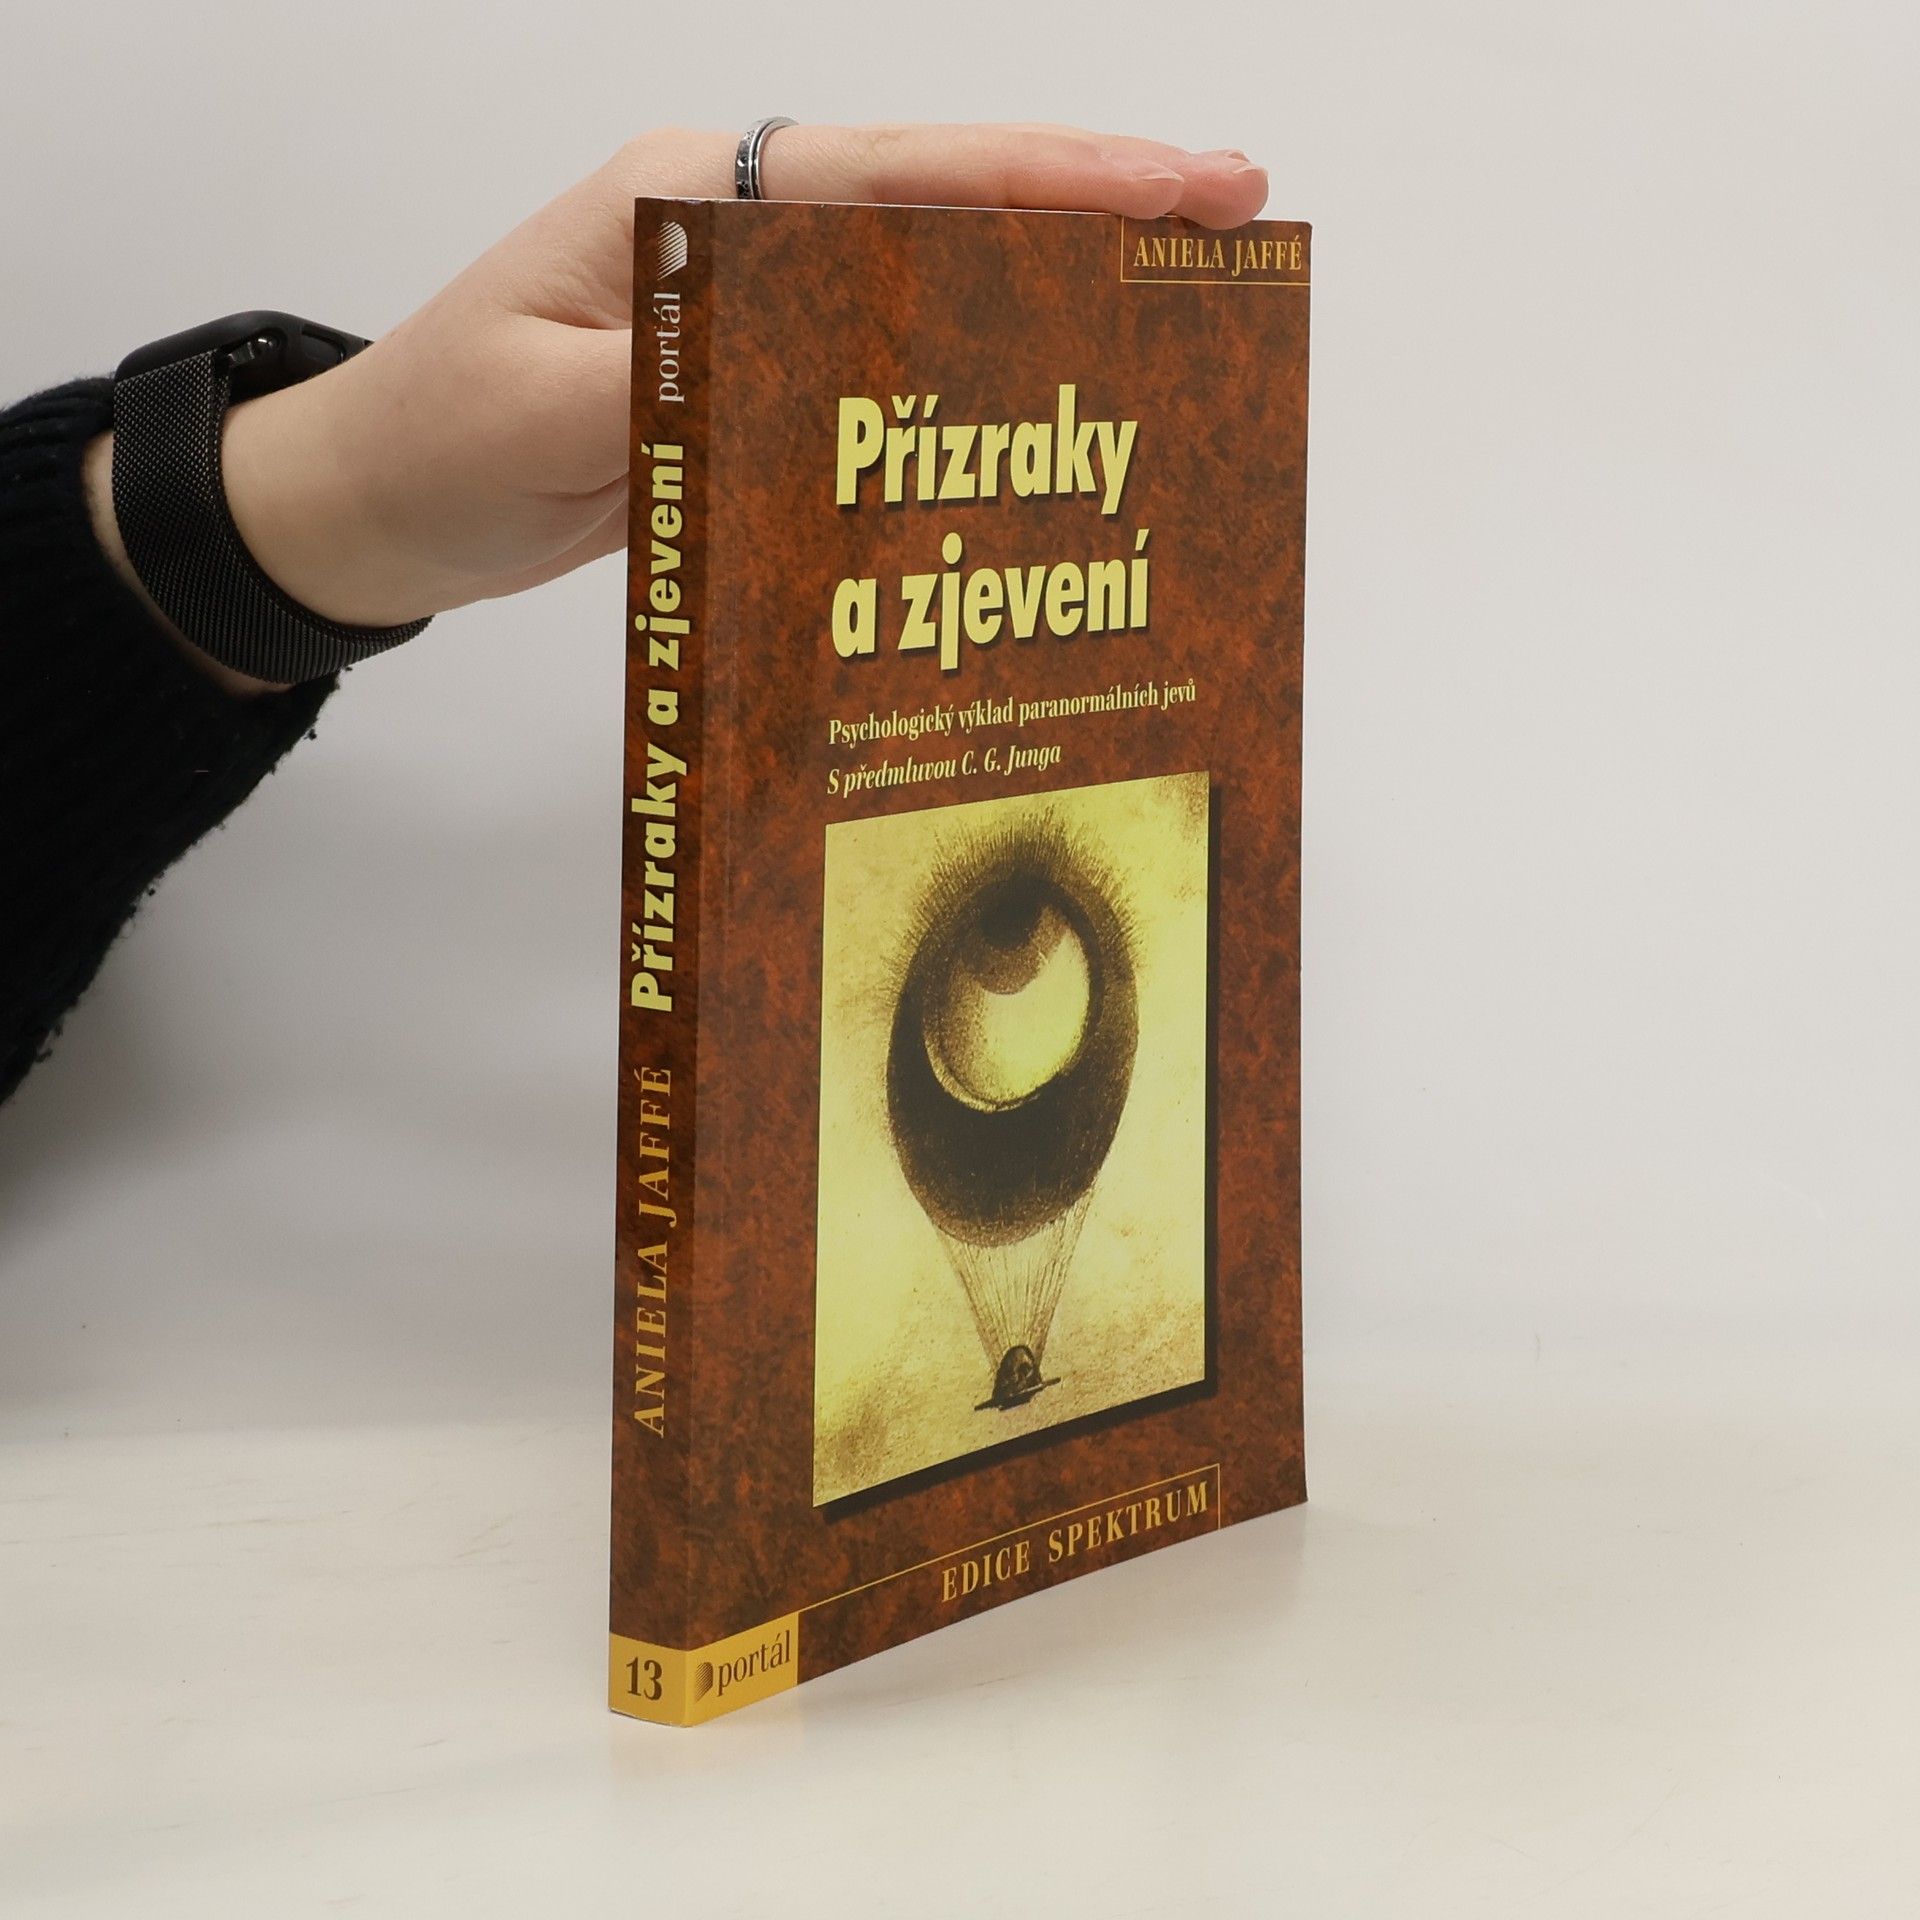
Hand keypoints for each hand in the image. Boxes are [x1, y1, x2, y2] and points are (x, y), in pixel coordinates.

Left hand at [92, 125, 1268, 676]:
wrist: (372, 505)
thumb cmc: (435, 443)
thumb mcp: (540, 413)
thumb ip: (678, 378)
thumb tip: (815, 361)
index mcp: (692, 201)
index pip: (898, 176)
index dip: (1047, 178)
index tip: (1178, 184)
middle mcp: (739, 236)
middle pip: (942, 206)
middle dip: (1090, 212)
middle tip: (1232, 227)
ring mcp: (752, 309)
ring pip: (929, 282)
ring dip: (1049, 291)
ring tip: (1178, 314)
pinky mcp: (754, 385)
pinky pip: (885, 368)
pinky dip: (973, 379)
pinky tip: (1041, 407)